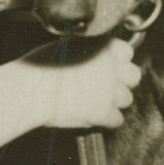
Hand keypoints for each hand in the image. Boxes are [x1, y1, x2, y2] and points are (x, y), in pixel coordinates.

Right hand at [20, 36, 140, 129]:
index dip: (117, 60)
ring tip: (94, 102)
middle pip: (134, 76)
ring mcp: (109, 91)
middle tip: (105, 86)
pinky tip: (91, 115)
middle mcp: (112, 67)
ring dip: (114, 101)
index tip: (107, 67)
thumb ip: (90, 49)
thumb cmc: (40, 66)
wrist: (29, 89)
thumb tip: (97, 54)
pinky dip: (106, 120)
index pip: (127, 52)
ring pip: (127, 99)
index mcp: (103, 47)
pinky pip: (117, 120)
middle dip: (122, 81)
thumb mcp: (68, 45)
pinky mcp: (103, 113)